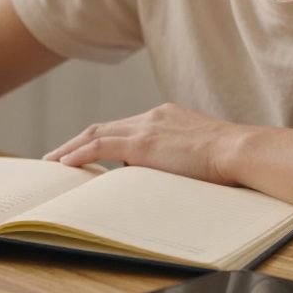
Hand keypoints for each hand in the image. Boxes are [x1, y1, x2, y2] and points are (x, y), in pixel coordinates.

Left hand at [43, 103, 249, 185]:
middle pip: (104, 127)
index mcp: (166, 117)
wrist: (239, 151)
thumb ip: (176, 159)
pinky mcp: (142, 142)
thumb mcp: (198, 154)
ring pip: (96, 134)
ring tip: (54, 164)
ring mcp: (146, 127)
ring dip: (71, 148)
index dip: (103, 139)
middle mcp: (152, 117)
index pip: (126, 128)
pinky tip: (64, 165)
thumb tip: (158, 175)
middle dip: (78, 141)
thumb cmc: (229, 160)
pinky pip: (99, 146)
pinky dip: (78, 154)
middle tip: (59, 156)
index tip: (88, 151)